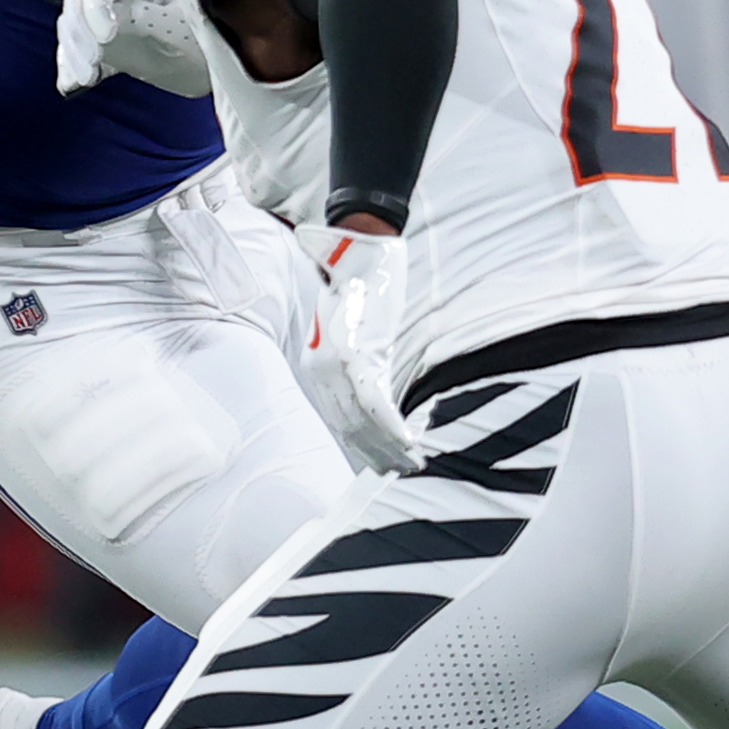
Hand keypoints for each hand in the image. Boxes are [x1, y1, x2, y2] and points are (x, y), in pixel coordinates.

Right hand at [44, 0, 210, 97]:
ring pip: (73, 24)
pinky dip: (70, 65)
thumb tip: (119, 17)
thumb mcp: (187, 26)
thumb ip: (153, 18)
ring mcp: (109, 19)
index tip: (107, 36)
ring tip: (84, 77)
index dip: (97, 6)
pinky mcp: (105, 46)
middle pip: (79, 1)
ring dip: (72, 51)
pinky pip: (77, 50)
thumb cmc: (212, 35)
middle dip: (79, 32)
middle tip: (92, 61)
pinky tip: (72, 82)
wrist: (226, 59)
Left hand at [298, 222, 419, 473]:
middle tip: (400, 473)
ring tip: (411, 466)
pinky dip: (391, 426)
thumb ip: (353, 361)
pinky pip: (376, 400)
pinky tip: (409, 444)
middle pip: (349, 426)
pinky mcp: (361, 354)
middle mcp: (323, 370)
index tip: (380, 464)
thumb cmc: (354, 290)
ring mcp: (340, 364)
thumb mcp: (346, 331)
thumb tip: (364, 389)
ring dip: (388, 446)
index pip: (339, 418)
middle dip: (376, 453)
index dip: (361, 444)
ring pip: (363, 420)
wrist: (359, 255)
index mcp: (317, 366)